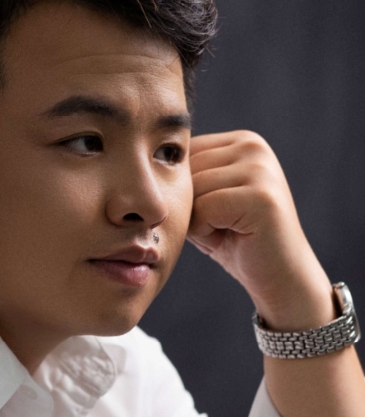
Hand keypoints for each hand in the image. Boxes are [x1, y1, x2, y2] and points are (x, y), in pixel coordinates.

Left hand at [188, 130, 332, 330]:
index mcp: (239, 141)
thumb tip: (137, 164)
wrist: (278, 276)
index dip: (182, 192)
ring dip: (197, 220)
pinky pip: (203, 209)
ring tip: (226, 230)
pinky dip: (205, 231)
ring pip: (192, 190)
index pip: (180, 155)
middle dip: (190, 207)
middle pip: (185, 171)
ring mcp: (260, 168)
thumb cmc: (234, 239)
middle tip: (219, 225)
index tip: (212, 211)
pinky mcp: (260, 195)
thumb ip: (181, 178)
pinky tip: (232, 237)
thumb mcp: (202, 200)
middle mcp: (252, 145)